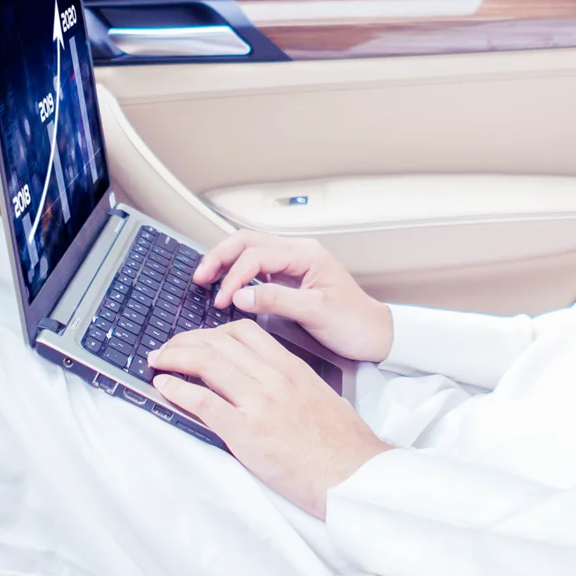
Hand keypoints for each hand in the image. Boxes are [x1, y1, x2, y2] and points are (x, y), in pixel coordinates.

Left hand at [150, 321, 390, 517]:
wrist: (353, 475)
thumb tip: (264, 384)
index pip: (243, 331)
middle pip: (218, 342)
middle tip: (166, 349)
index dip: (211, 331)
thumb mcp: (318, 396)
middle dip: (184, 341)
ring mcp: (259, 403)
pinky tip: (164, 386)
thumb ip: (290, 383)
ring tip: (157, 362)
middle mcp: (273, 377)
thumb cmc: (341, 444)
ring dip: (174, 358)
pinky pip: (203, 401)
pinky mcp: (246, 432)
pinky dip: (177, 390)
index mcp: (291, 367)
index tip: (196, 339)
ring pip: (206, 362)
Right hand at [193, 230, 393, 362]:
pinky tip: (228, 286)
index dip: (234, 276)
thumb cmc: (354, 323)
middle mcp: (299, 252)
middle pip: (248, 241)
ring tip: (206, 278)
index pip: (257, 255)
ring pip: (251, 250)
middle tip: (200, 277)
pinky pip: (258, 266)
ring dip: (227, 261)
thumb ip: (276, 301)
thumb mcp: (315, 312)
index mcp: (306, 255)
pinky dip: (238, 272)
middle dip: (221, 256)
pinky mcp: (291, 277)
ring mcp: (294, 263)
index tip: (222, 300)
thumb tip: (240, 295)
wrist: (375, 334)